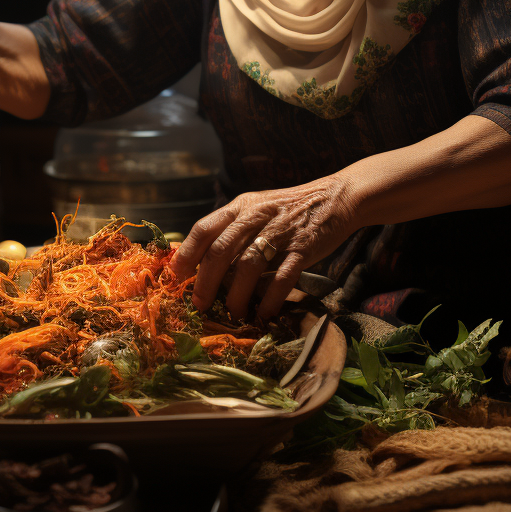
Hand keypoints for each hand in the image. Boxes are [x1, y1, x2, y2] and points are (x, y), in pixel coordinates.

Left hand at [170, 175, 358, 319]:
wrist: (335, 198)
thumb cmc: (288, 208)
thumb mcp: (256, 208)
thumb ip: (232, 229)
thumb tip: (202, 261)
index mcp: (240, 206)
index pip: (204, 228)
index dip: (187, 253)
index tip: (175, 275)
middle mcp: (256, 216)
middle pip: (221, 250)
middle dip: (206, 281)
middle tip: (199, 303)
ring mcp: (280, 232)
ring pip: (248, 266)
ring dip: (237, 294)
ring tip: (233, 312)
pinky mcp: (303, 248)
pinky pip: (282, 278)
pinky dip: (270, 299)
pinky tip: (263, 313)